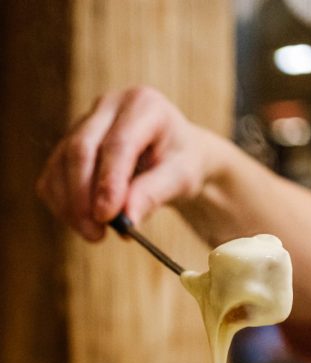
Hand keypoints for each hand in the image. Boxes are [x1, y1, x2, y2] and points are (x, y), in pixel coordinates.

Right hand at [36, 85, 219, 240]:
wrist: (175, 156)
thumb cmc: (182, 163)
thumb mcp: (181, 178)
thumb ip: (154, 194)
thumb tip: (127, 220)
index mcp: (142, 105)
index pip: (118, 144)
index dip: (109, 182)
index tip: (107, 217)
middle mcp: (109, 106)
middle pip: (81, 148)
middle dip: (83, 196)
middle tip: (95, 234)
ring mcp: (85, 122)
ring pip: (62, 162)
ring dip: (70, 204)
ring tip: (94, 234)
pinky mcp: (69, 144)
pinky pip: (54, 174)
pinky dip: (62, 203)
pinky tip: (82, 223)